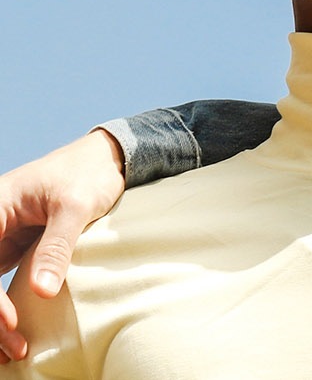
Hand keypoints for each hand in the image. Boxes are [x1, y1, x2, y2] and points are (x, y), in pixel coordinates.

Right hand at [0, 131, 124, 361]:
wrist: (105, 159)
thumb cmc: (88, 174)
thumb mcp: (75, 207)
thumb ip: (58, 247)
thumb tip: (43, 292)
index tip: (12, 321)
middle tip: (12, 347)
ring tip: (13, 348)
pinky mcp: (12, 248)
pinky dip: (3, 307)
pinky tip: (14, 330)